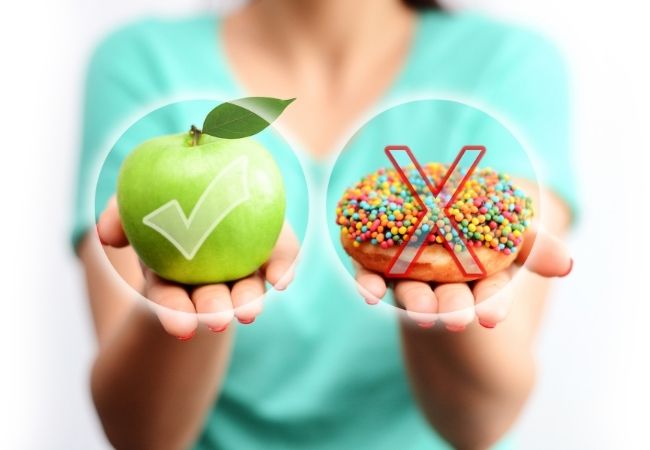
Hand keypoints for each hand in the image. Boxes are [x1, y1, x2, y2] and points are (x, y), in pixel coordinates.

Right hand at [96, 197, 298, 338]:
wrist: (208, 173)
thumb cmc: (163, 191)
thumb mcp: (133, 198)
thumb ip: (118, 212)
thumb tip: (107, 236)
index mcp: (171, 270)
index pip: (170, 296)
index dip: (174, 312)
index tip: (181, 327)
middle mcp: (207, 275)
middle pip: (212, 298)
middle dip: (214, 311)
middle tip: (220, 320)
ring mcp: (241, 264)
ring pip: (246, 287)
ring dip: (248, 300)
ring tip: (250, 312)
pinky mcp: (270, 247)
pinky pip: (278, 257)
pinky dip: (282, 267)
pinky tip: (283, 279)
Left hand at [354, 228, 571, 330]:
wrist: (439, 203)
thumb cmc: (484, 221)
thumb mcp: (513, 228)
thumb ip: (535, 244)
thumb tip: (566, 264)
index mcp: (481, 276)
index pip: (491, 295)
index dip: (493, 305)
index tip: (493, 317)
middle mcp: (446, 281)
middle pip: (450, 298)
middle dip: (453, 307)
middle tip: (455, 318)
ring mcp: (411, 274)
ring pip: (413, 291)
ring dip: (415, 301)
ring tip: (419, 310)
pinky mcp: (378, 263)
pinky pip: (371, 275)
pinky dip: (369, 284)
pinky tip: (368, 292)